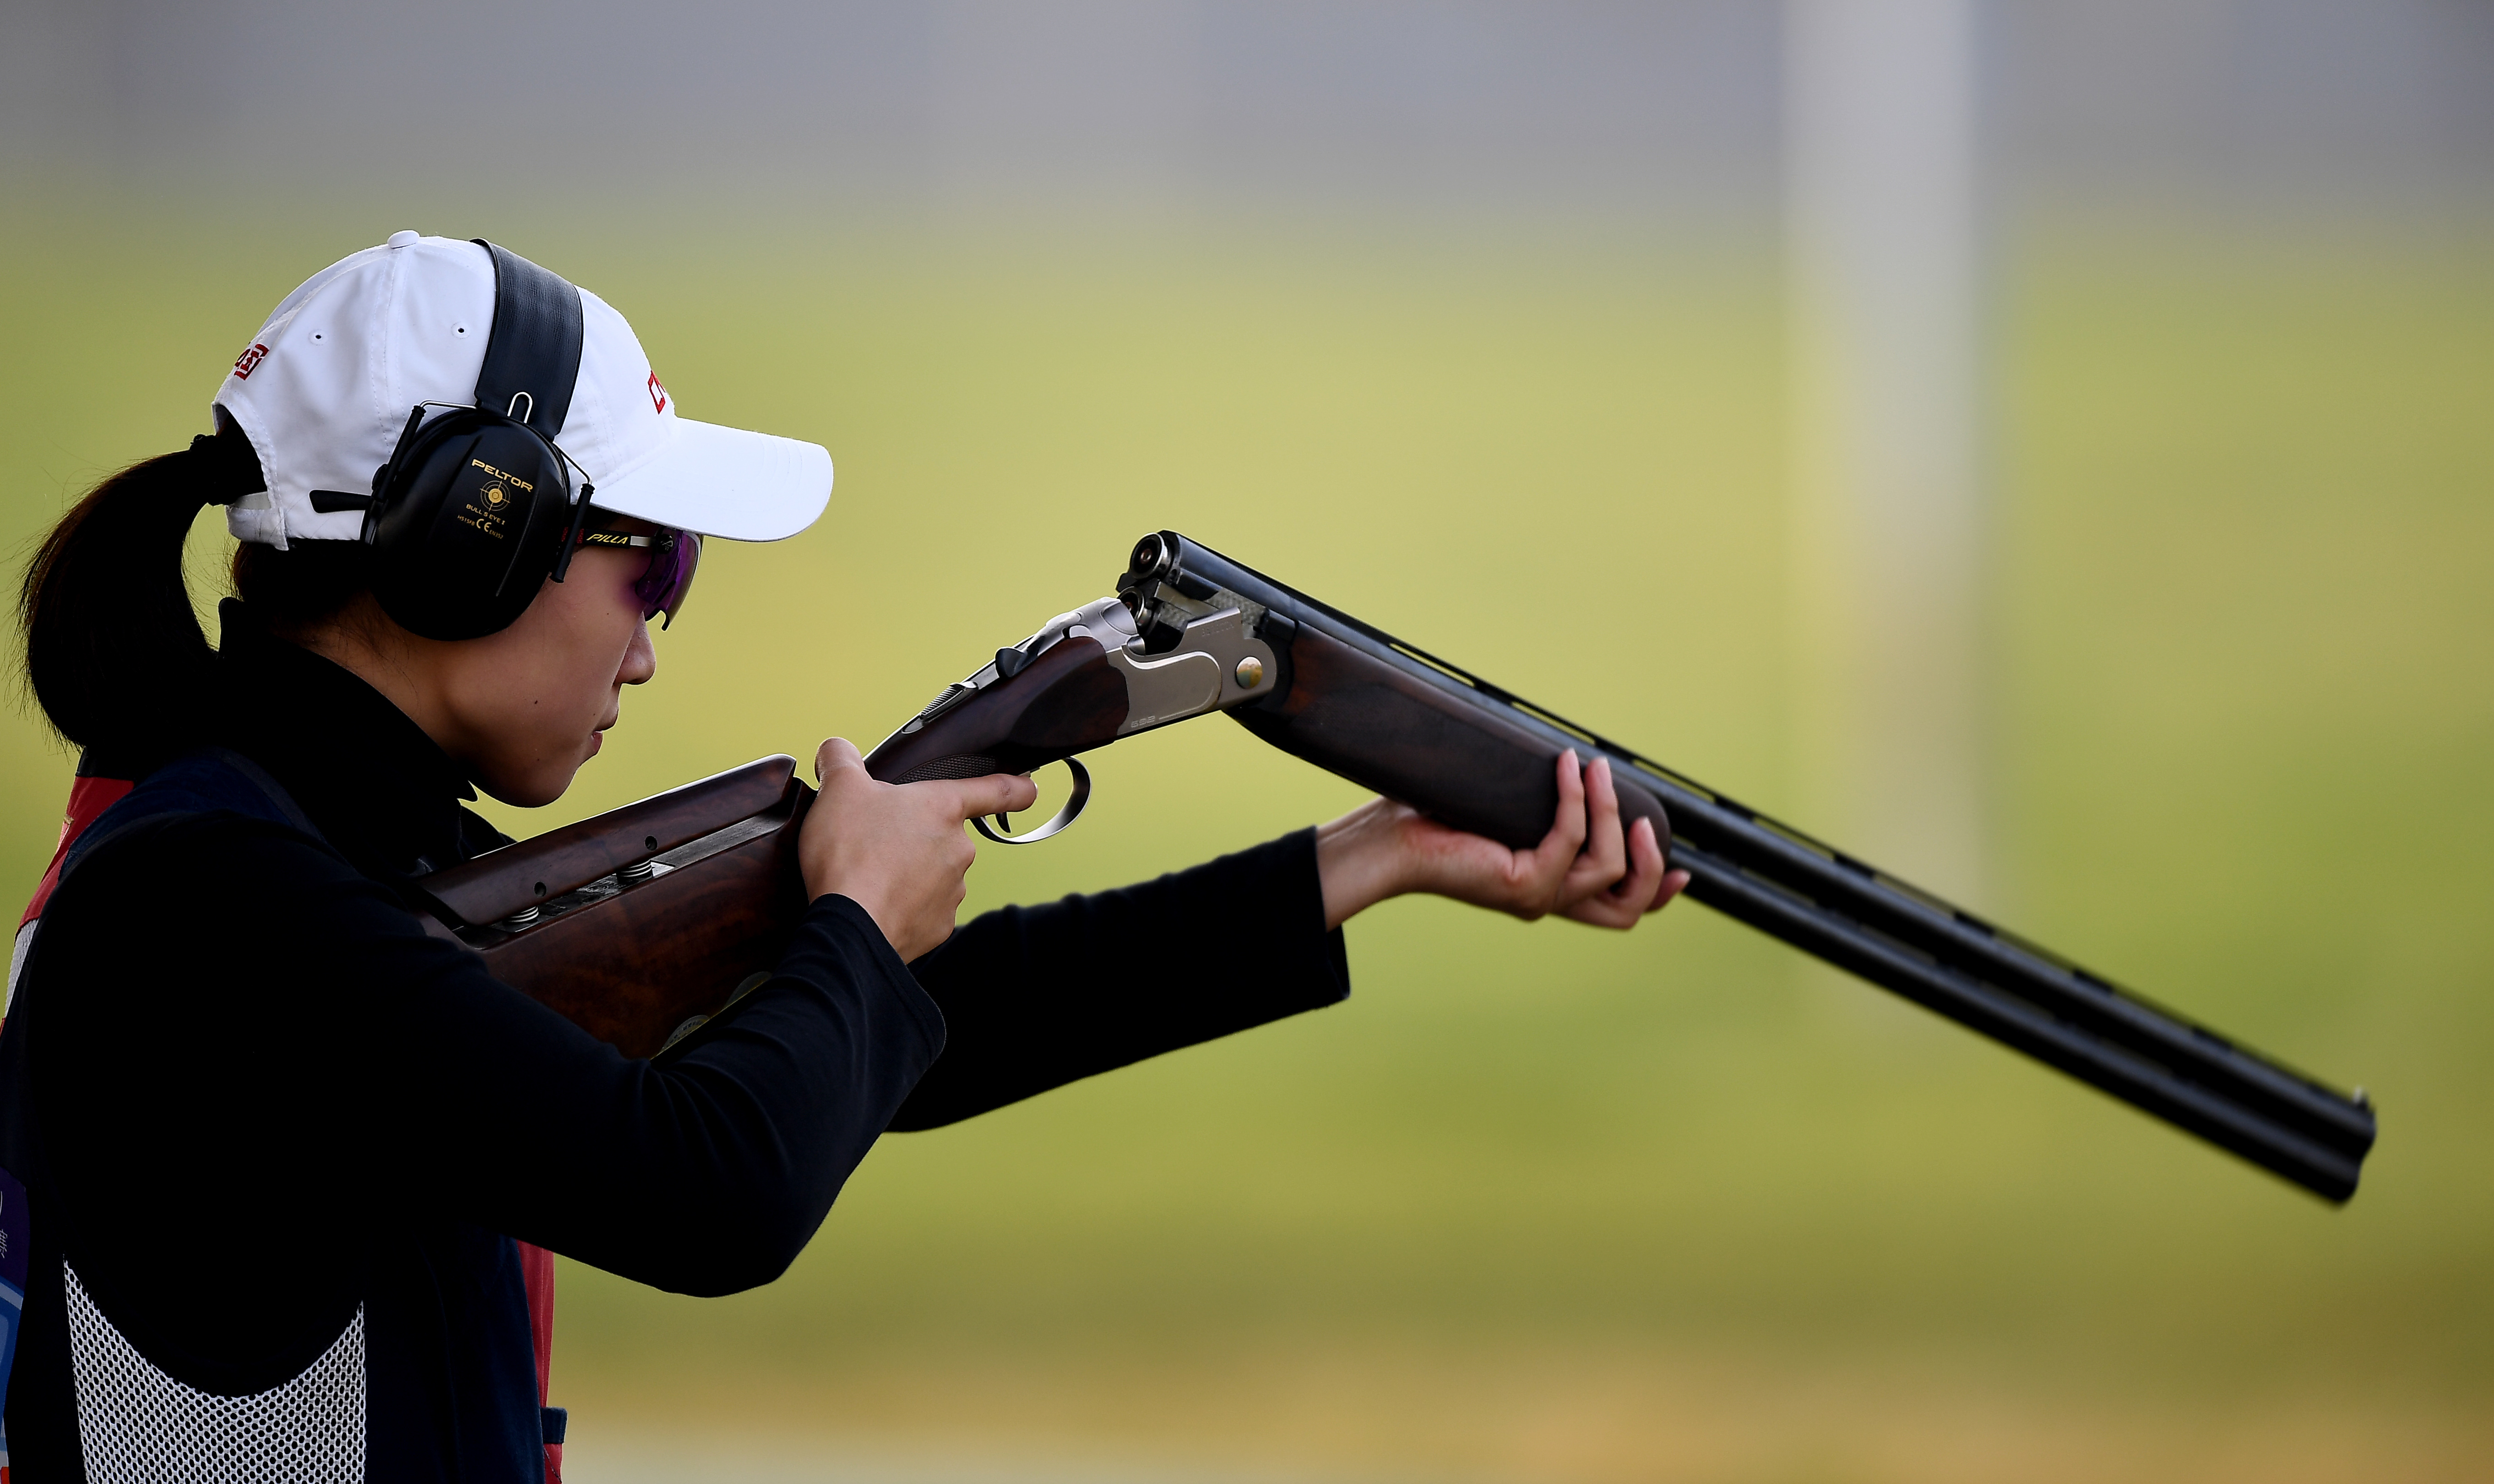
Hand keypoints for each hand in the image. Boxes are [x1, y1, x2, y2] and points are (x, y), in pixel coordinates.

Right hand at [802, 738, 1037, 960]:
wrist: (847, 927)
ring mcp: (952, 892)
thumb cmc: (849, 853)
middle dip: (914, 837)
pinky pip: (922, 909)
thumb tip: (837, 750)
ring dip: (908, 872)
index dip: (1015, 787)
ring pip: (933, 874)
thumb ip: (841, 758)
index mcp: (942, 809)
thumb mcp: (839, 788)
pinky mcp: (939, 927)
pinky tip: (876, 901)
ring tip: (869, 874)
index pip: (996, 791)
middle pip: (943, 835)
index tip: (1028, 789)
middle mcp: (958, 850)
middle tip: (875, 841)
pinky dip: (902, 905)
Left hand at [1315, 751, 1689, 931]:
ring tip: (1598, 770)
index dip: (1656, 892)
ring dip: (1610, 813)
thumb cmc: (1438, 816)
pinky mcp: (1522, 888)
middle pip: (1627, 909)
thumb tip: (1575, 760)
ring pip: (1606, 867)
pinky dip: (1576, 801)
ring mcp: (1537, 899)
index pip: (1617, 908)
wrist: (1389, 839)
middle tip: (1642, 820)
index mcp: (1548, 889)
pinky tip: (1568, 768)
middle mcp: (1547, 902)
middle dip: (1650, 866)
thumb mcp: (1507, 810)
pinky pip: (1570, 841)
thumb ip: (1544, 805)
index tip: (1684, 869)